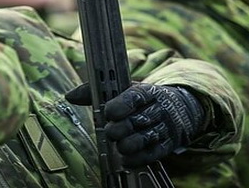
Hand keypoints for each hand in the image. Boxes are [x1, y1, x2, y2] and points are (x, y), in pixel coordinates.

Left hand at [66, 82, 204, 166]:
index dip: (121, 105)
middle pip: (140, 120)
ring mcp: (165, 127)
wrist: (178, 109)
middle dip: (122, 128)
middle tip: (110, 131)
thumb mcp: (124, 90)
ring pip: (147, 137)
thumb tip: (70, 96)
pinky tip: (126, 159)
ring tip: (119, 145)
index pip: (135, 96)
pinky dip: (138, 158)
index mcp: (147, 91)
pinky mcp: (168, 144)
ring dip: (129, 144)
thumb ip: (95, 92)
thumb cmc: (142, 99)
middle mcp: (159, 109)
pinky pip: (153, 153)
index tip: (108, 112)